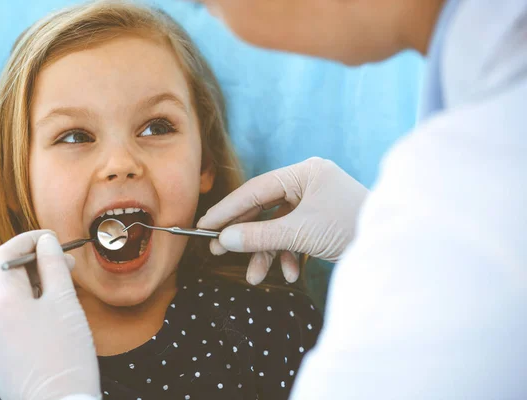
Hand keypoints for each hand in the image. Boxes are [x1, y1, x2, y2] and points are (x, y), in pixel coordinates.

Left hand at [0, 230, 100, 399]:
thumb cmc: (65, 352)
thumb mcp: (64, 302)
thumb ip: (54, 266)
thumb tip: (46, 241)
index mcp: (2, 302)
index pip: (6, 255)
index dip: (29, 240)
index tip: (53, 239)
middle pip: (8, 279)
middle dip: (36, 266)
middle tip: (66, 264)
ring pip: (11, 303)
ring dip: (34, 290)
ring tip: (63, 294)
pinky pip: (11, 326)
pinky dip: (29, 313)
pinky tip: (53, 322)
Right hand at [197, 157, 367, 284]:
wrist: (394, 248)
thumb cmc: (352, 229)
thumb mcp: (302, 232)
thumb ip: (261, 236)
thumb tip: (225, 239)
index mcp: (304, 173)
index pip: (256, 189)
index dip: (229, 209)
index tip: (205, 224)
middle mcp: (307, 183)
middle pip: (264, 208)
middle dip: (246, 235)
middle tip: (218, 250)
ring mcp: (314, 202)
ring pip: (278, 227)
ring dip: (267, 253)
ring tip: (256, 277)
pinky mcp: (320, 222)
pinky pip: (294, 236)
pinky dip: (290, 255)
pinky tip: (293, 274)